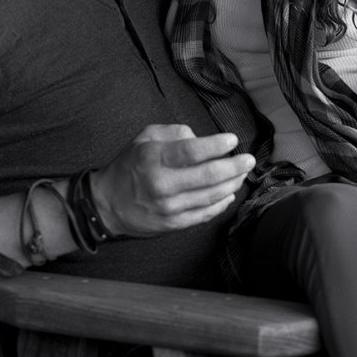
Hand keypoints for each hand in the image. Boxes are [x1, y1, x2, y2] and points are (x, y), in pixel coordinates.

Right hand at [91, 125, 255, 235]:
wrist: (107, 204)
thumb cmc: (130, 167)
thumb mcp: (144, 138)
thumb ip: (174, 132)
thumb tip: (202, 139)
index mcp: (153, 158)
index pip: (192, 151)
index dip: (217, 145)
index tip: (233, 141)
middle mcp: (161, 184)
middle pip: (208, 175)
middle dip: (234, 166)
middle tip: (248, 160)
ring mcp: (169, 207)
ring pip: (212, 195)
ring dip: (233, 184)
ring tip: (242, 174)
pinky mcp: (174, 224)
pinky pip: (205, 213)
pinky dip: (222, 203)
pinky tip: (229, 193)